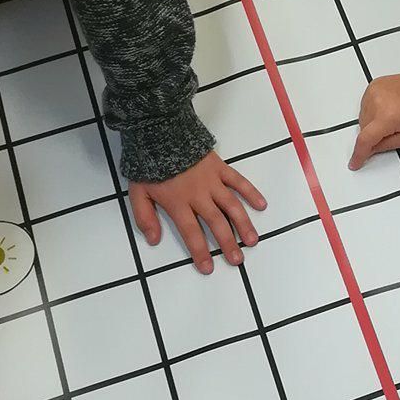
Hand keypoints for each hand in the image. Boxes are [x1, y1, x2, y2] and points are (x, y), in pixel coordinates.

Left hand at [129, 151, 264, 274]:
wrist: (159, 131)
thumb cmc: (149, 163)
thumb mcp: (137, 192)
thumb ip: (145, 217)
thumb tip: (153, 241)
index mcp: (178, 203)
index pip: (191, 233)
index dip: (200, 252)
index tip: (208, 268)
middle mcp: (198, 195)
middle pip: (216, 223)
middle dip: (227, 243)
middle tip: (237, 260)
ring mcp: (212, 181)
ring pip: (231, 205)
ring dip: (243, 224)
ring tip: (252, 240)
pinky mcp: (220, 167)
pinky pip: (238, 181)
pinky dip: (251, 193)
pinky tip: (261, 205)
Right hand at [350, 71, 399, 166]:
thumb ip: (388, 145)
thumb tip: (372, 150)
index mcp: (387, 117)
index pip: (365, 140)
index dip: (359, 154)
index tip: (355, 162)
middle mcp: (376, 102)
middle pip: (363, 128)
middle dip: (373, 136)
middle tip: (393, 132)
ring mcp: (374, 91)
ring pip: (362, 116)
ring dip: (372, 122)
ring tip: (394, 117)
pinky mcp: (374, 85)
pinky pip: (366, 104)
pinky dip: (373, 110)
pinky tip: (389, 108)